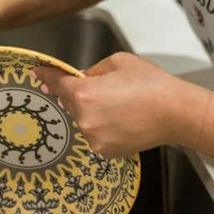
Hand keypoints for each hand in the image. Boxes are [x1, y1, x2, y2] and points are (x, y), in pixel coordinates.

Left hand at [33, 52, 207, 156]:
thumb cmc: (150, 83)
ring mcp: (93, 138)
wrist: (176, 113)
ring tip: (119, 106)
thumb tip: (81, 79)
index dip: (47, 77)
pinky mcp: (104, 151)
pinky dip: (102, 127)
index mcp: (84, 93)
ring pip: (83, 120)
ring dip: (92, 112)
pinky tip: (121, 120)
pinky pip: (95, 134)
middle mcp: (84, 118)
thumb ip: (93, 70)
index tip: (37, 74)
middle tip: (104, 90)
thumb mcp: (118, 62)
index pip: (57, 83)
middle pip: (70, 103)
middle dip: (80, 94)